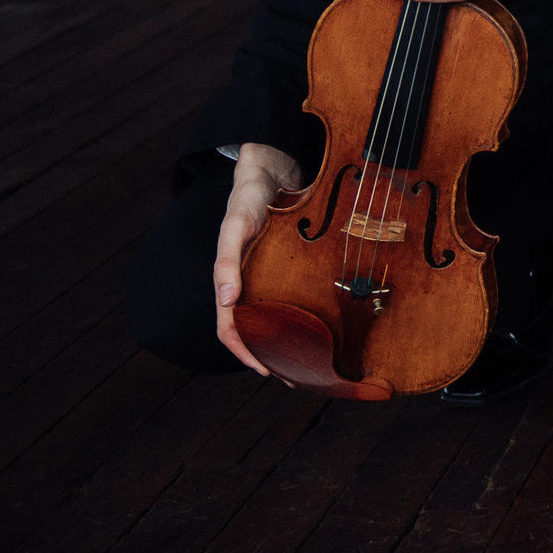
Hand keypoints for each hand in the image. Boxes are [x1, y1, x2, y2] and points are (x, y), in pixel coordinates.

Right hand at [213, 142, 305, 374]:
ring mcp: (268, 277)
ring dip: (289, 342)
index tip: (265, 371)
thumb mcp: (234, 228)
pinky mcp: (287, 268)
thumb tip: (227, 301)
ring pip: (276, 319)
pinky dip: (303, 316)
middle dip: (272, 356)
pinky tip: (325, 326)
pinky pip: (292, 298)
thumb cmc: (246, 202)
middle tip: (297, 377)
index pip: (231, 328)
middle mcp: (250, 284)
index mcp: (231, 282)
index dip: (245, 352)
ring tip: (312, 362)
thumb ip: (227, 262)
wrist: (268, 175)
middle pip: (256, 331)